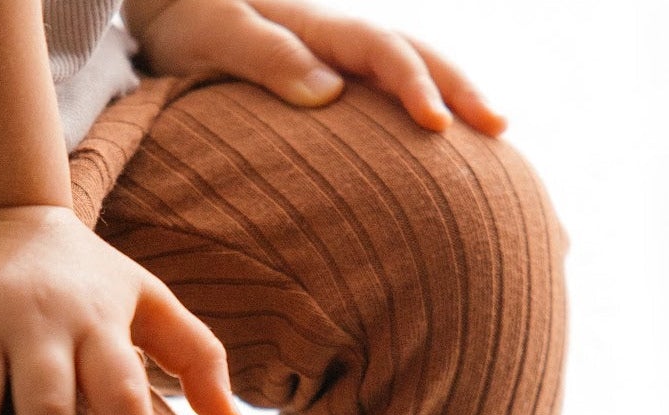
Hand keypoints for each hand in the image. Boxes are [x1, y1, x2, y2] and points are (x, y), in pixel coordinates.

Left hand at [123, 0, 506, 135]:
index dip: (415, 85)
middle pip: (415, 54)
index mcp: (318, 29)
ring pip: (409, 69)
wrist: (168, 6)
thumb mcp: (218, 35)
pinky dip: (420, 110)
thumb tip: (331, 92)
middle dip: (460, 88)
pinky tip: (442, 147)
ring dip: (452, 97)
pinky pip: (385, 93)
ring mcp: (337, 60)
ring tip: (492, 137)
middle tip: (500, 128)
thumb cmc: (186, 22)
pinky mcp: (328, 82)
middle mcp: (337, 40)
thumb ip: (269, 58)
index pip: (382, 51)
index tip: (439, 126)